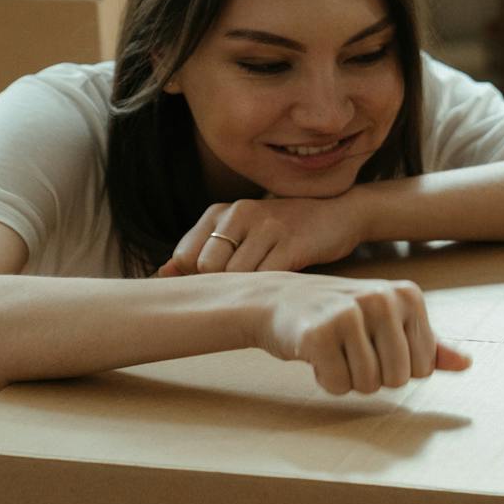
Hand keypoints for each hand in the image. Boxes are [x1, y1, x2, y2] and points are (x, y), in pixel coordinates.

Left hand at [159, 195, 365, 276]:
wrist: (341, 213)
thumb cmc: (286, 230)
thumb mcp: (242, 232)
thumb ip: (204, 250)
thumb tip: (163, 273)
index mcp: (220, 211)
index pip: (185, 257)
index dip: (199, 280)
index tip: (222, 287)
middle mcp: (240, 213)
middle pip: (209, 269)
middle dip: (224, 287)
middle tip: (247, 291)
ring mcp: (267, 226)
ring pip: (237, 276)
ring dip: (250, 292)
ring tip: (266, 290)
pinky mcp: (293, 242)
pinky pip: (267, 277)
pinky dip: (271, 291)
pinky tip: (282, 290)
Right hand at [246, 272, 470, 395]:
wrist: (279, 300)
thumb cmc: (342, 314)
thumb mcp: (390, 322)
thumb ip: (428, 344)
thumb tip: (467, 363)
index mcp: (408, 295)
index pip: (424, 368)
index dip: (398, 368)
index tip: (376, 344)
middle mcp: (382, 299)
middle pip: (398, 379)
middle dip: (373, 376)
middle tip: (352, 349)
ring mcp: (349, 314)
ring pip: (367, 385)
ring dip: (348, 378)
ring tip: (334, 349)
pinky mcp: (318, 333)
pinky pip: (336, 385)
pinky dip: (325, 380)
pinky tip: (315, 353)